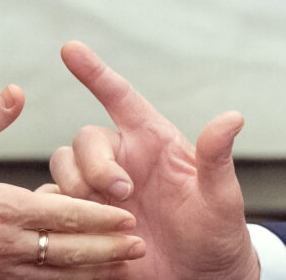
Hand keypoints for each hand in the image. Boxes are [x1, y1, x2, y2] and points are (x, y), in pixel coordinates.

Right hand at [0, 84, 145, 277]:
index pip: (62, 216)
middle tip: (139, 244)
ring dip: (88, 273)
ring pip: (52, 276)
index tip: (128, 213)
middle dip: (106, 249)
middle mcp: (4, 244)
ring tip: (121, 268)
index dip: (99, 216)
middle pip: (67, 252)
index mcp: (2, 209)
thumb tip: (18, 89)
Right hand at [49, 41, 260, 279]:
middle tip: (122, 194)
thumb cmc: (216, 235)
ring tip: (111, 220)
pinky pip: (52, 207)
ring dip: (75, 190)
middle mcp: (123, 161)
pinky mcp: (84, 222)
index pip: (118, 96)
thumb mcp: (221, 198)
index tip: (70, 48)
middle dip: (93, 164)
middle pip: (82, 140)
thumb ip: (217, 158)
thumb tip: (233, 117)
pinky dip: (59, 217)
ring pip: (61, 169)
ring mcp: (100, 192)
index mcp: (153, 142)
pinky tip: (84, 234)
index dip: (94, 71)